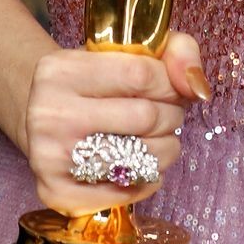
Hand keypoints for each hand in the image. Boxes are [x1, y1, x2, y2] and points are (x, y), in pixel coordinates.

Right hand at [20, 28, 209, 217]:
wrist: (45, 120)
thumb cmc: (96, 82)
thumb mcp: (130, 49)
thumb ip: (177, 51)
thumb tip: (198, 88)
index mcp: (60, 69)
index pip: (140, 75)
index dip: (170, 84)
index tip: (172, 88)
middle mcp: (48, 114)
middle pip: (145, 117)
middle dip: (171, 117)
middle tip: (167, 115)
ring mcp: (49, 158)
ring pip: (141, 158)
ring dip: (166, 149)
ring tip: (157, 139)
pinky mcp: (56, 193)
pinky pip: (128, 192)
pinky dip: (147, 180)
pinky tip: (139, 165)